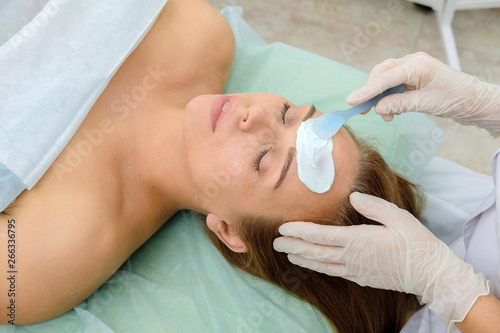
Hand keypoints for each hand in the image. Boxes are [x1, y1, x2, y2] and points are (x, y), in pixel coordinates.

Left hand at [273, 192, 490, 326]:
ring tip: (287, 253)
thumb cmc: (416, 243)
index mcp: (358, 240)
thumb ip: (373, 206)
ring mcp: (356, 270)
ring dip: (302, 258)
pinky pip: (334, 272)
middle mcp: (352, 258)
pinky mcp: (362, 279)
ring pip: (321, 265)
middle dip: (293, 246)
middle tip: (275, 242)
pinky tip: (313, 264)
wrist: (431, 274)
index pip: (320, 235)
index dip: (300, 231)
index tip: (283, 228)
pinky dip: (318, 268)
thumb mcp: (397, 217)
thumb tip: (353, 196)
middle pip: (315, 252)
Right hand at [346, 52, 499, 135]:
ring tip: (385, 116)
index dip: (367, 90)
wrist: (473, 100)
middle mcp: (412, 62)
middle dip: (370, 91)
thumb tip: (378, 108)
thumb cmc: (455, 98)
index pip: (385, 77)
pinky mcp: (412, 77)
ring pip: (385, 79)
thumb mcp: (427, 104)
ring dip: (380, 98)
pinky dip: (388, 98)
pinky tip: (391, 111)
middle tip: (361, 109)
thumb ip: (400, 104)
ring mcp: (412, 69)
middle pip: (382, 73)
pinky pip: (392, 85)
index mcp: (418, 64)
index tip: (352, 101)